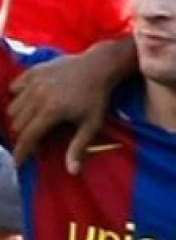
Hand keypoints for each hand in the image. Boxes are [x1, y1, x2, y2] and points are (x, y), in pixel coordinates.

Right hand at [8, 56, 106, 174]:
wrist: (98, 67)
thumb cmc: (97, 98)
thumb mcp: (91, 125)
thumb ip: (78, 148)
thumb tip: (72, 172)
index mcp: (51, 111)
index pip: (28, 137)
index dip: (21, 152)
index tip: (17, 163)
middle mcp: (37, 96)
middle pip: (18, 124)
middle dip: (25, 137)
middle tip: (39, 140)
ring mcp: (33, 82)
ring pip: (13, 108)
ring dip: (20, 119)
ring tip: (36, 123)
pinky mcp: (33, 71)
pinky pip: (15, 89)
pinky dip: (18, 98)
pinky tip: (31, 103)